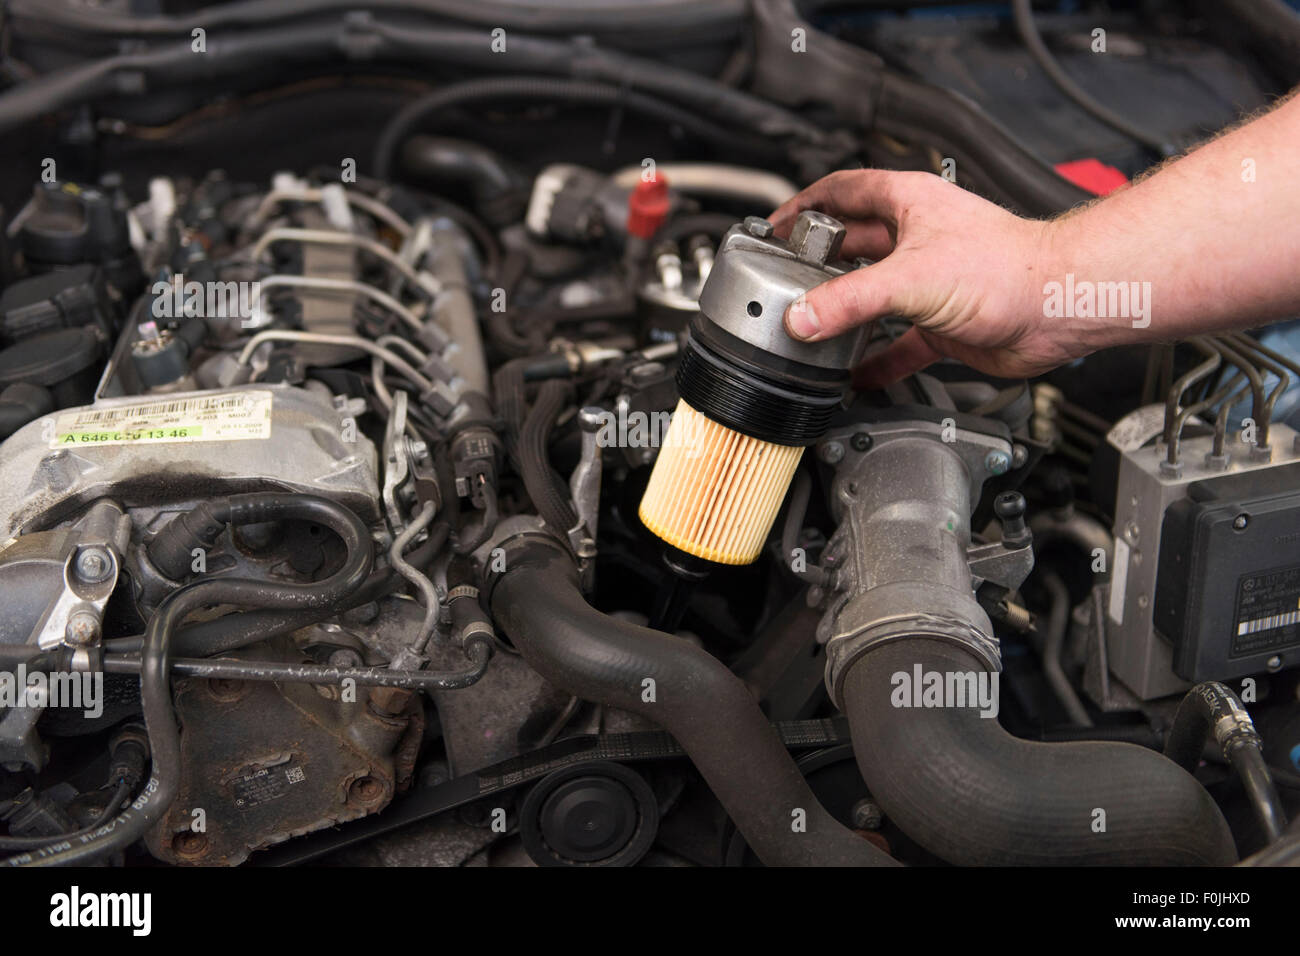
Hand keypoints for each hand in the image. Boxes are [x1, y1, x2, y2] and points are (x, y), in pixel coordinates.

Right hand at [770, 170, 1080, 386]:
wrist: (1059, 307)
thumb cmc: (1009, 269)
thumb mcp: (912, 278)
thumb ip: (850, 300)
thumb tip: (802, 317)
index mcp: (909, 203)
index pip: (842, 192)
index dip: (804, 205)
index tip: (774, 226)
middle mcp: (917, 237)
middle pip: (852, 246)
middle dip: (817, 265)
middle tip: (783, 282)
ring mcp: (930, 280)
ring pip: (872, 294)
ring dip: (843, 313)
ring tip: (810, 327)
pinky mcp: (942, 320)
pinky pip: (897, 341)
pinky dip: (876, 358)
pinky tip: (856, 373)